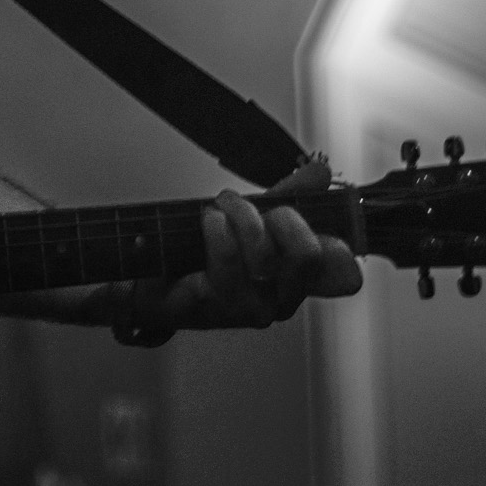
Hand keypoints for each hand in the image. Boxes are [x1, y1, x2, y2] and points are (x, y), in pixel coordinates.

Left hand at [121, 160, 362, 334]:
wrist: (142, 276)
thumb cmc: (200, 252)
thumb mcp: (249, 218)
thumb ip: (287, 196)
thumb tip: (321, 173)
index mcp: (294, 280)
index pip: (343, 276)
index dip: (338, 245)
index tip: (305, 217)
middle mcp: (277, 301)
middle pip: (308, 255)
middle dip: (280, 216)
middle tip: (251, 208)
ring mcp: (245, 310)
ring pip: (265, 255)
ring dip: (239, 217)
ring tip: (218, 210)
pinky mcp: (210, 312)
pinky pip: (226, 264)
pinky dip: (217, 231)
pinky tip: (208, 223)